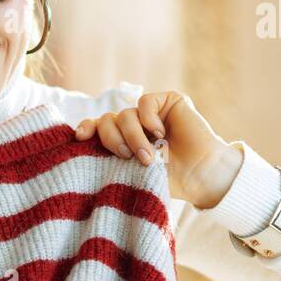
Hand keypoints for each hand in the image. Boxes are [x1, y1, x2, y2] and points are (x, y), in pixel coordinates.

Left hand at [74, 90, 243, 208]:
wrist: (201, 177)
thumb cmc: (168, 180)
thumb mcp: (131, 172)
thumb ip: (110, 158)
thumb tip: (81, 145)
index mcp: (122, 139)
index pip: (96, 126)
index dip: (86, 128)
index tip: (80, 137)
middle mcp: (134, 124)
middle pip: (107, 120)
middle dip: (112, 140)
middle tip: (128, 158)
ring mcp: (151, 112)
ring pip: (125, 114)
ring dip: (133, 136)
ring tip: (148, 157)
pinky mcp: (168, 101)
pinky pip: (145, 102)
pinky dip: (148, 118)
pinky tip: (160, 134)